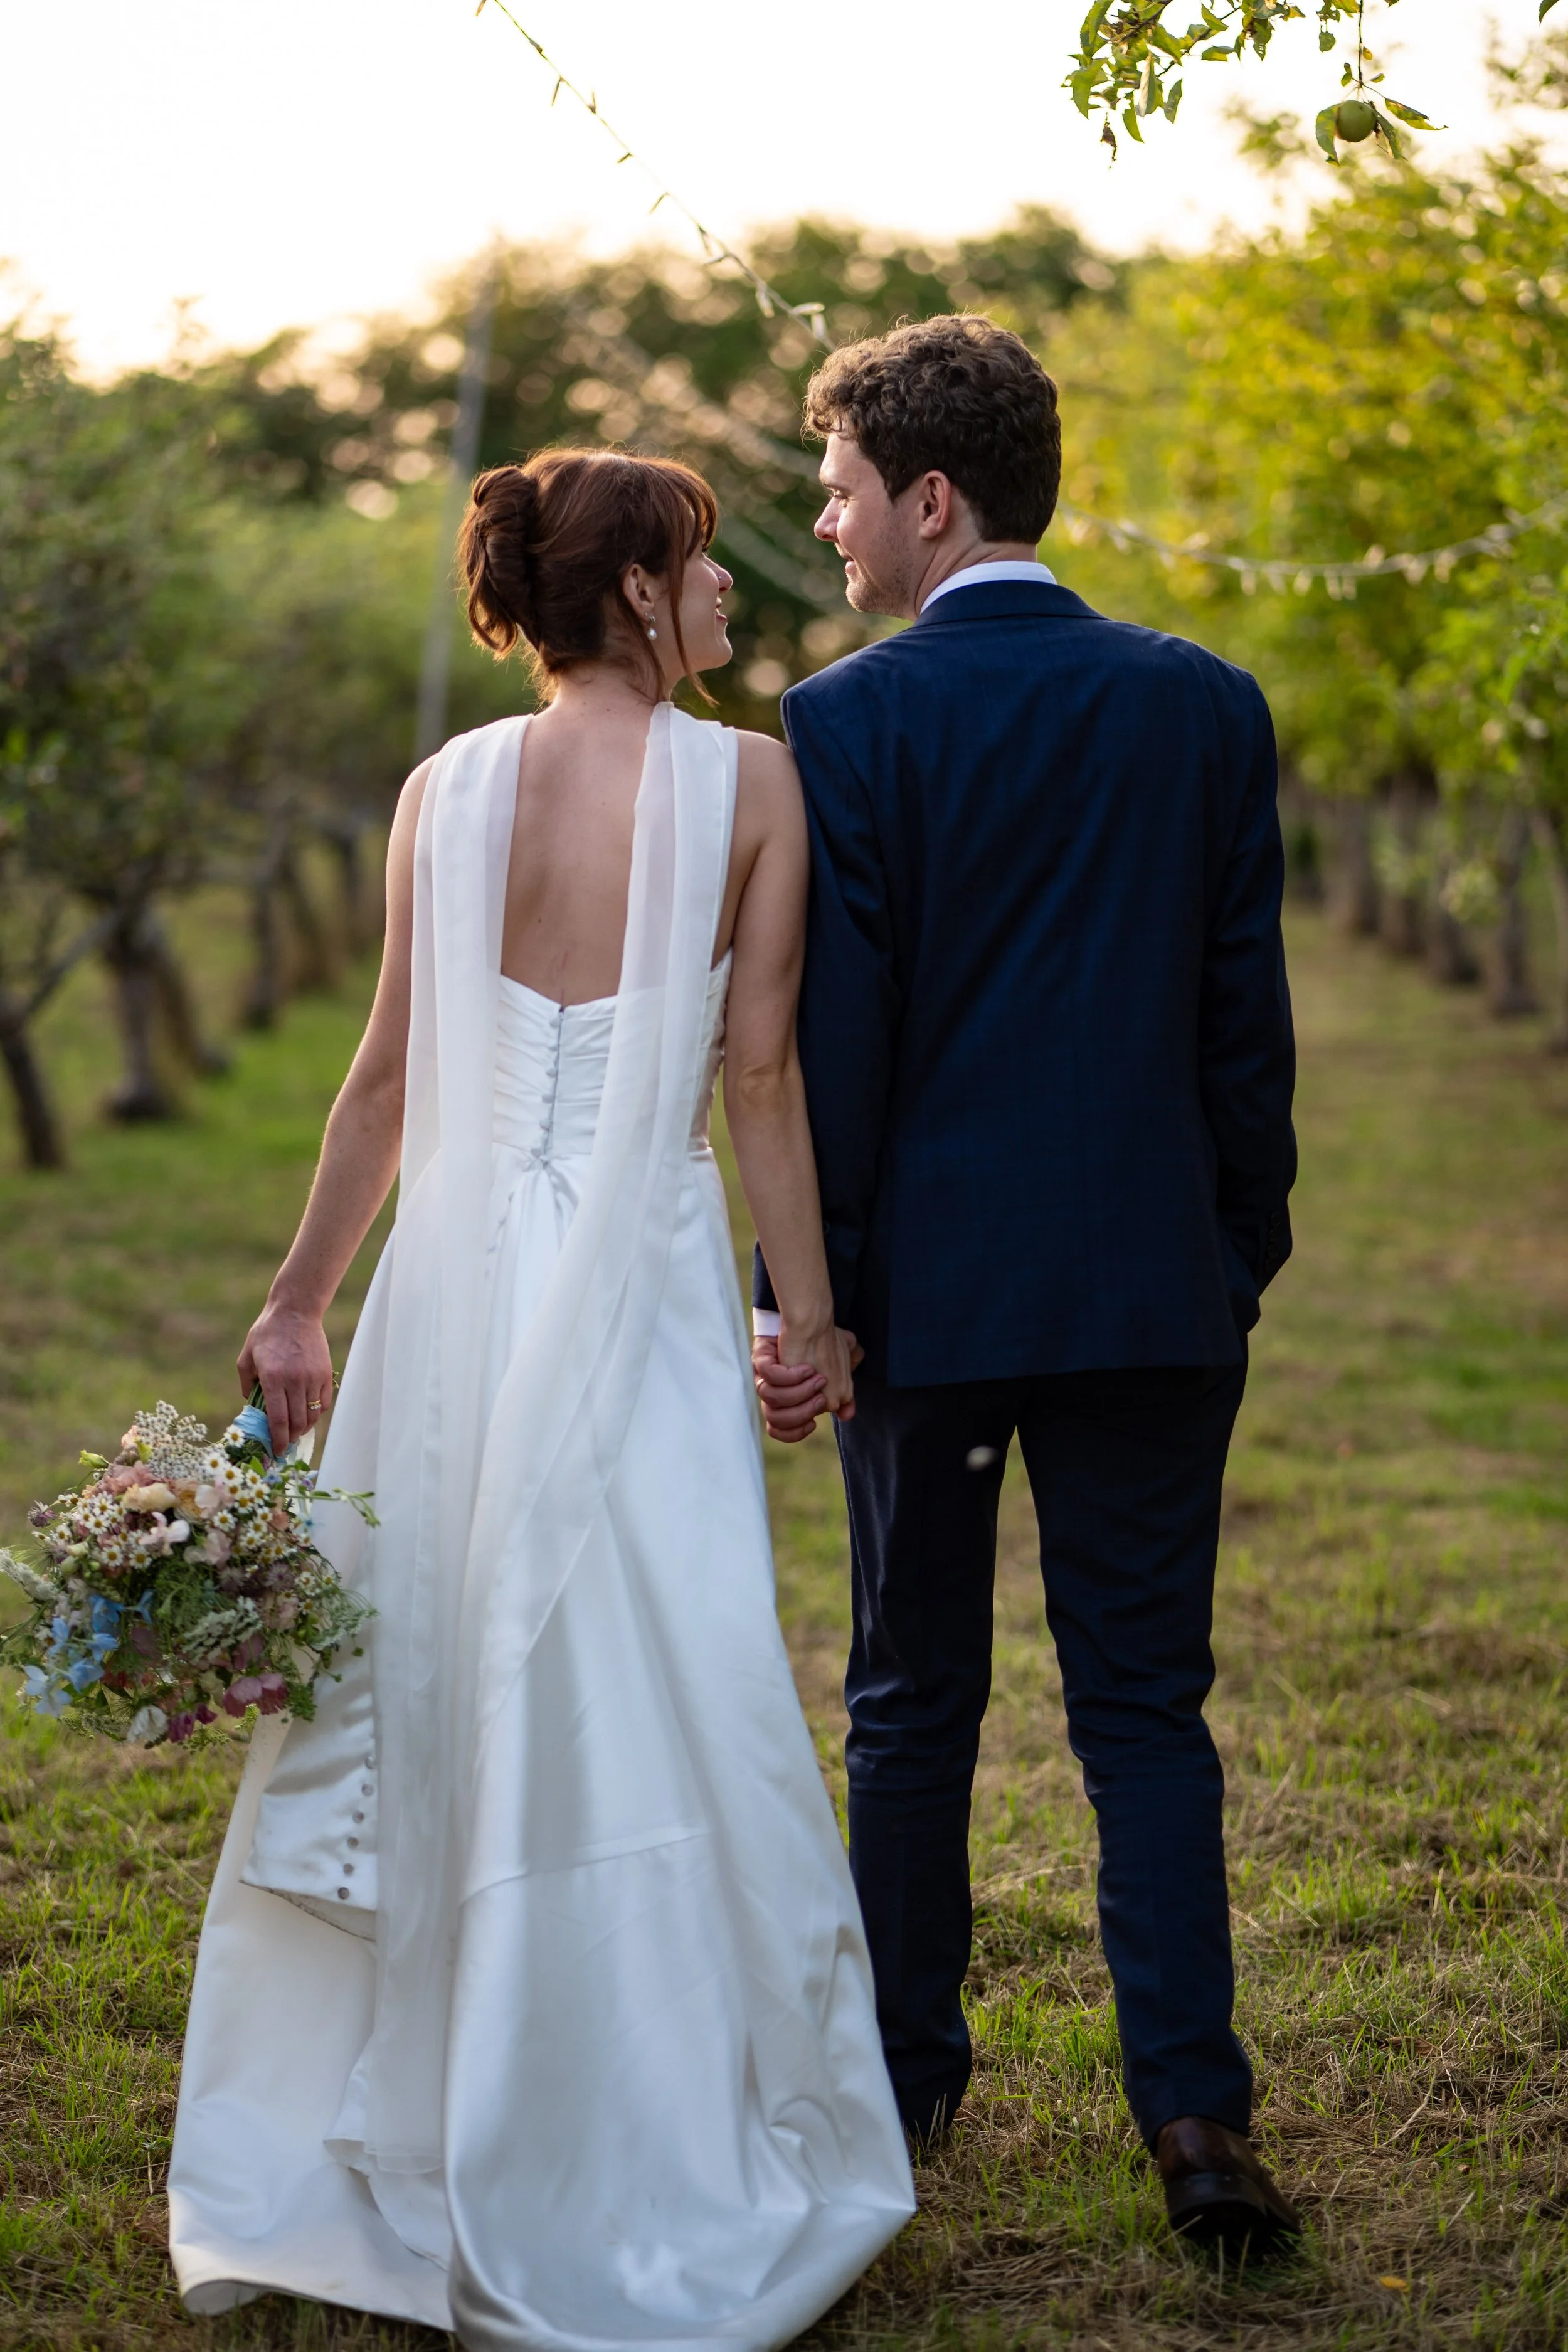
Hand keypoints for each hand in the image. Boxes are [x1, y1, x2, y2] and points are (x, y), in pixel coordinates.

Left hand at [238, 1303, 333, 1455]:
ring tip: (296, 1430)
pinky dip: (317, 1413)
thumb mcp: (247, 1355)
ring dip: (304, 1428)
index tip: (276, 1451)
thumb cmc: (267, 1333)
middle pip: (297, 1422)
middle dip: (290, 1438)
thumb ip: (245, 1382)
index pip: (278, 1419)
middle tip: (284, 1443)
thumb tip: (250, 1404)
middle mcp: (294, 1380)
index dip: (277, 1439)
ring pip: (312, 1415)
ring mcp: (312, 1377)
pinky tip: (308, 1414)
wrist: (296, 1312)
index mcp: (272, 1378)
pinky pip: (324, 1402)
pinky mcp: (325, 1373)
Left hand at [752, 1326, 861, 1442]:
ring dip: (797, 1393)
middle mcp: (773, 1389)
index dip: (798, 1430)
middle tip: (820, 1395)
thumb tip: (847, 1414)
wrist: (815, 1318)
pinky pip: (768, 1375)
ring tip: (815, 1377)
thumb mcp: (842, 1373)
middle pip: (777, 1419)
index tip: (813, 1420)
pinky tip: (805, 1367)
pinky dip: (789, 1374)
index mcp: (787, 1398)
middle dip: (802, 1411)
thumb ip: (844, 1396)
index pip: (782, 1429)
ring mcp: (766, 1376)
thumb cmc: (827, 1343)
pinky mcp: (763, 1360)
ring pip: (770, 1400)